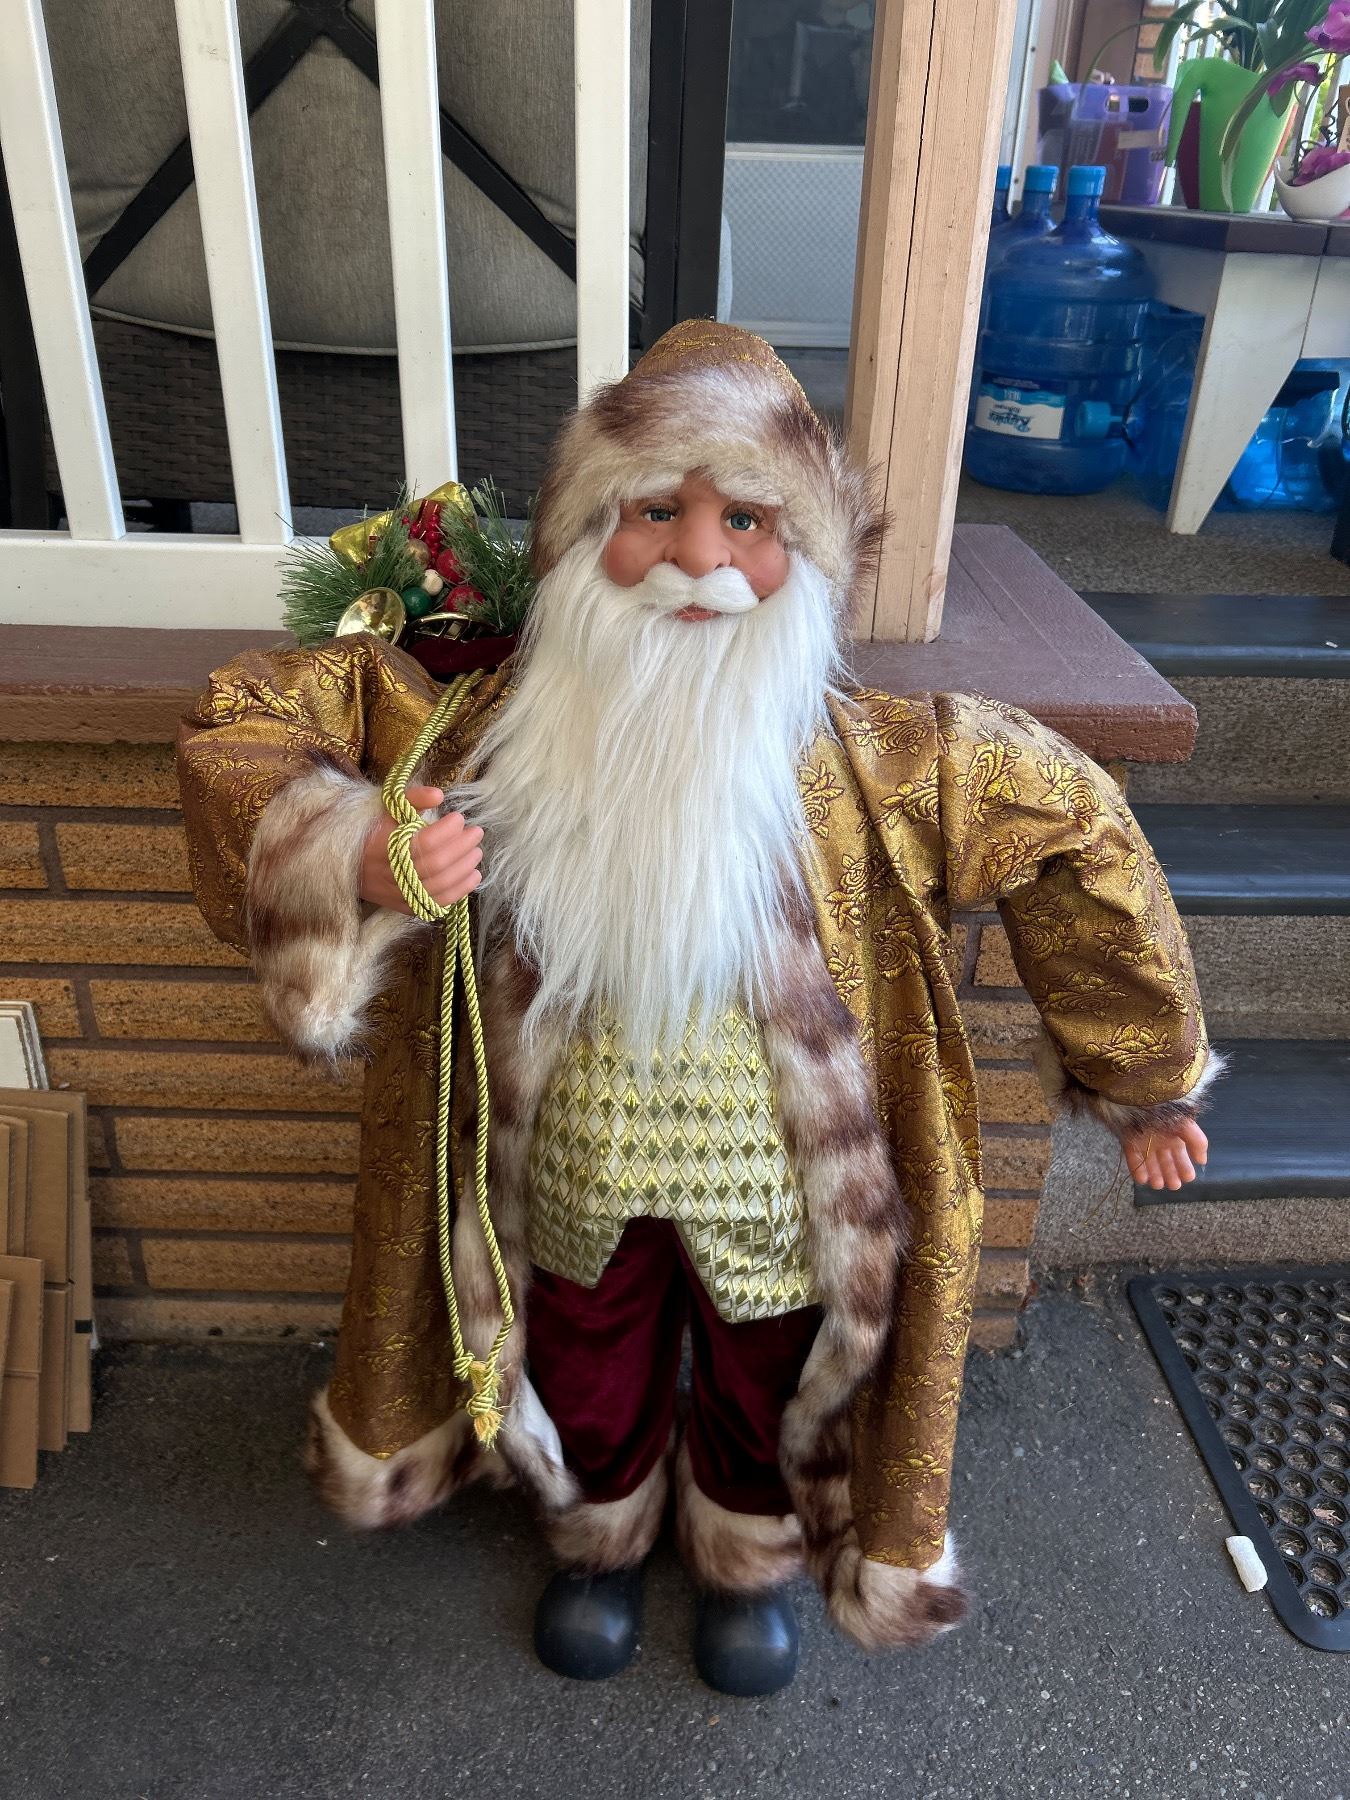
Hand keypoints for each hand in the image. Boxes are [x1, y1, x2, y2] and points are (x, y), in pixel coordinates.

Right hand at [358, 785, 482, 913]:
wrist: (350, 863)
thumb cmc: (372, 831)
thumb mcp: (387, 809)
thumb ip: (412, 798)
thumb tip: (438, 795)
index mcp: (380, 846)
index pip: (422, 842)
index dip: (446, 831)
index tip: (459, 818)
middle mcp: (387, 874)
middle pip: (434, 865)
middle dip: (461, 848)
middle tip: (476, 833)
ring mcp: (396, 894)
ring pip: (438, 887)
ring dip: (464, 869)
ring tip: (477, 853)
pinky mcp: (404, 907)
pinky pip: (437, 904)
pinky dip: (460, 890)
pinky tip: (473, 876)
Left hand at [1122, 1117, 1207, 1190]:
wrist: (1142, 1099)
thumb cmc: (1167, 1112)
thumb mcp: (1186, 1125)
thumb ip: (1197, 1141)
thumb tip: (1202, 1161)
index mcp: (1174, 1136)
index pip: (1180, 1156)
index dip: (1185, 1167)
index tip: (1188, 1178)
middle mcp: (1160, 1141)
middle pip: (1166, 1162)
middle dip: (1171, 1174)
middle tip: (1174, 1185)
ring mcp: (1144, 1143)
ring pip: (1150, 1163)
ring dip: (1155, 1175)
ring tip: (1159, 1185)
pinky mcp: (1129, 1143)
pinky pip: (1133, 1159)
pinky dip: (1137, 1170)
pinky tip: (1143, 1179)